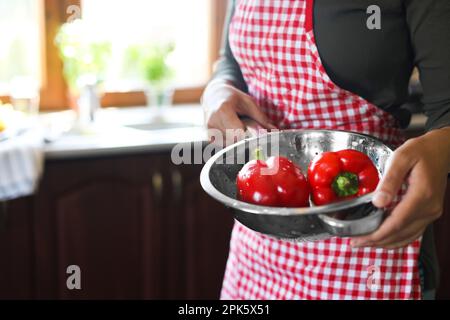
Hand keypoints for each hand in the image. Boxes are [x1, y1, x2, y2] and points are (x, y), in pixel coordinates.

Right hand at [202, 79, 276, 144]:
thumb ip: (261, 118)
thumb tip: (275, 130)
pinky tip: (230, 132)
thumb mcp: (249, 103)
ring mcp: (208, 129)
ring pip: (228, 145)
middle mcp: (213, 120)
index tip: (256, 137)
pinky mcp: (207, 136)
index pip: (237, 132)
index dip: (248, 137)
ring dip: (236, 141)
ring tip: (236, 129)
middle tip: (247, 132)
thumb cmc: (234, 98)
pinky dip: (229, 142)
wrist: (214, 95)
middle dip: (243, 139)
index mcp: (223, 110)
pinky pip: (222, 145)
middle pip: (233, 140)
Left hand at [351, 126, 449, 248]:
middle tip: (355, 243)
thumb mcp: (401, 158)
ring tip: (364, 243)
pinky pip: (413, 232)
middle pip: (400, 234)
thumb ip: (389, 180)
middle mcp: (429, 208)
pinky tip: (382, 238)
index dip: (377, 234)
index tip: (360, 238)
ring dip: (385, 243)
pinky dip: (396, 238)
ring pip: (407, 237)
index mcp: (421, 195)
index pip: (397, 223)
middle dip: (376, 241)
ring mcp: (431, 213)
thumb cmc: (420, 151)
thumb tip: (378, 202)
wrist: (441, 150)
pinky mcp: (429, 213)